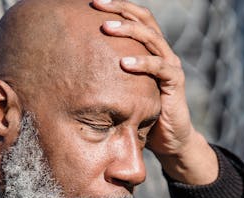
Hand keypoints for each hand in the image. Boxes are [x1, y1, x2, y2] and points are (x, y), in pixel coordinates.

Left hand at [92, 0, 217, 184]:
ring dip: (128, 30)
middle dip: (119, 9)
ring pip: (151, 37)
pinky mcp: (175, 82)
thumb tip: (68, 66)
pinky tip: (124, 64)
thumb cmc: (141, 112)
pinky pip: (160, 67)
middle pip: (143, 19)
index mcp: (150, 48)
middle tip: (96, 4)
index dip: (117, 5)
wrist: (168, 138)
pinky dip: (142, 63)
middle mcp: (162, 51)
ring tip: (106, 28)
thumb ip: (105, 74)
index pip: (135, 16)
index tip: (91, 0)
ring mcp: (170, 65)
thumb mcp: (121, 88)